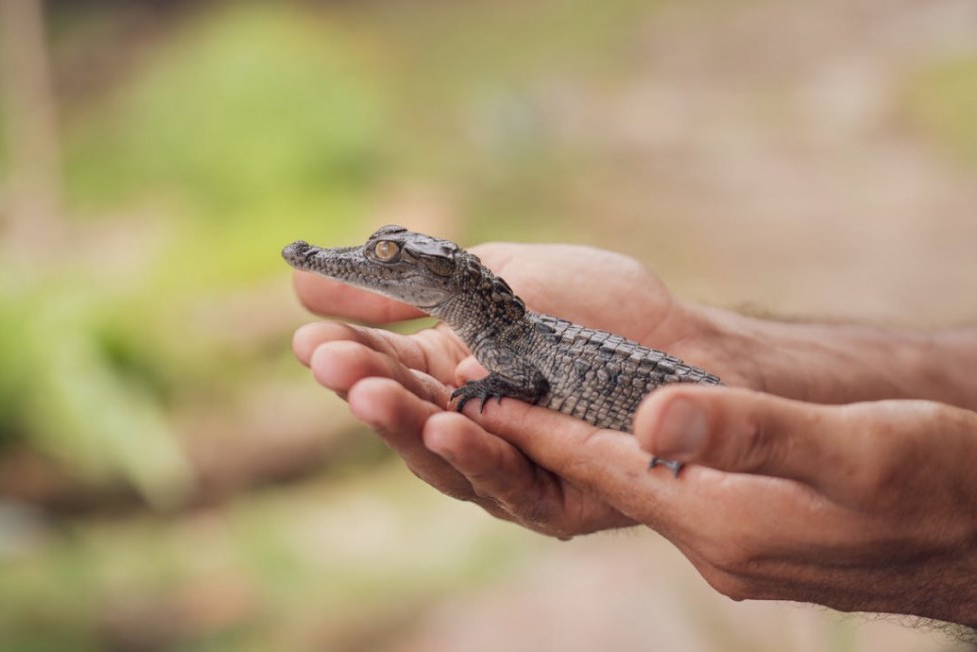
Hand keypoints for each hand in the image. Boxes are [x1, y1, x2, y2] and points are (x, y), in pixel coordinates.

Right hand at [293, 242, 752, 535]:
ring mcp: (508, 466)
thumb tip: (303, 284)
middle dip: (365, 389)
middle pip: (404, 419)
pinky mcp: (552, 498)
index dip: (347, 356)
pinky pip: (507, 484)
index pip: (385, 370)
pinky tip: (451, 422)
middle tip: (330, 362)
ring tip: (368, 392)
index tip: (308, 337)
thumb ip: (408, 288)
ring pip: (442, 459)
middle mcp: (470, 427)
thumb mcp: (490, 280)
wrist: (688, 343)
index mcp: (449, 374)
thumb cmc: (596, 307)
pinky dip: (478, 454)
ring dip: (404, 426)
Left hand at [465, 385, 976, 625]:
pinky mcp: (757, 542)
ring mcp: (735, 550)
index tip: (471, 390)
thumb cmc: (941, 484)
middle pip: (603, 479)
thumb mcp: (855, 446)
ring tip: (529, 407)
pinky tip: (630, 439)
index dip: (534, 425)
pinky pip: (674, 496)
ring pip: (635, 487)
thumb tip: (651, 414)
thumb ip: (750, 432)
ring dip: (582, 447)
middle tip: (473, 391)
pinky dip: (637, 462)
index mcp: (725, 518)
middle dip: (538, 436)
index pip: (603, 463)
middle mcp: (716, 545)